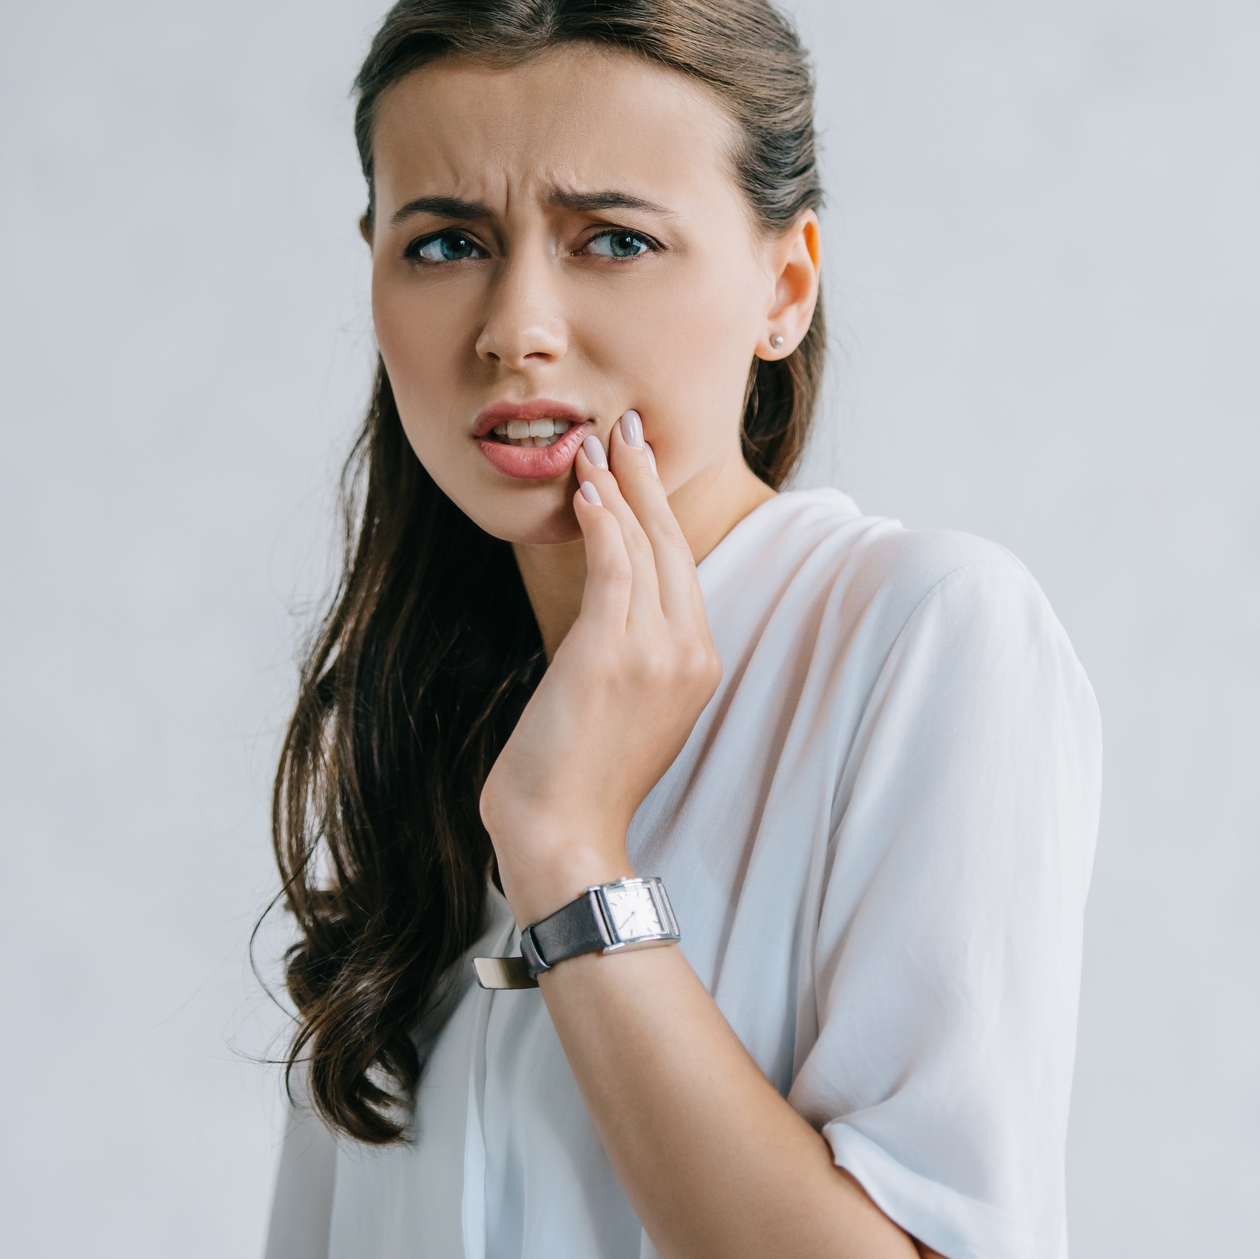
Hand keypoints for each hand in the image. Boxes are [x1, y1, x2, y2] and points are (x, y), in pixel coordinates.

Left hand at [479, 411, 721, 930]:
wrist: (561, 831)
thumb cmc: (577, 779)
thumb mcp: (621, 708)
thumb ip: (627, 654)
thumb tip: (604, 611)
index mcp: (697, 666)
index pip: (682, 570)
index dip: (660, 511)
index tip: (638, 466)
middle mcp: (689, 653)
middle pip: (673, 546)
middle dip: (648, 479)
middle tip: (627, 427)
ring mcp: (657, 653)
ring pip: (646, 547)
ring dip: (619, 485)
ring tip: (597, 442)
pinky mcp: (613, 652)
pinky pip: (616, 565)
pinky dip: (603, 518)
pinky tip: (587, 486)